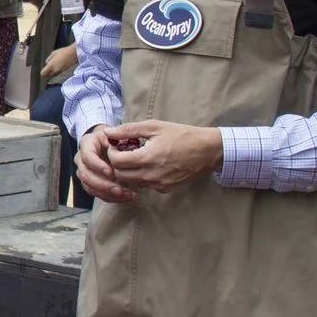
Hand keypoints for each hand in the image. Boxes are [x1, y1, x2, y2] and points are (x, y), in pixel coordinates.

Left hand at [43, 43, 78, 82]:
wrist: (74, 54)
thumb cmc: (63, 52)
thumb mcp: (53, 53)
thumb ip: (48, 60)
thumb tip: (47, 64)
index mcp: (51, 66)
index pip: (43, 73)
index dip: (42, 72)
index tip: (43, 70)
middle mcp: (55, 70)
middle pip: (47, 76)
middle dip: (46, 74)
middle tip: (47, 70)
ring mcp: (60, 72)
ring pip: (52, 76)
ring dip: (51, 73)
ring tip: (53, 67)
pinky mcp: (64, 71)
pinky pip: (57, 74)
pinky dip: (56, 72)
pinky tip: (58, 66)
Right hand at [73, 126, 131, 202]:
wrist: (109, 143)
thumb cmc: (114, 139)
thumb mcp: (116, 134)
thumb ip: (118, 138)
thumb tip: (123, 145)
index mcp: (87, 144)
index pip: (87, 156)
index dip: (98, 166)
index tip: (111, 172)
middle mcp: (81, 158)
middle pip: (85, 175)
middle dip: (102, 184)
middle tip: (119, 189)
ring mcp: (83, 171)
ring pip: (89, 186)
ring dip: (107, 193)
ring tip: (125, 194)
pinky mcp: (89, 182)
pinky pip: (95, 193)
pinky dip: (109, 197)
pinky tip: (124, 197)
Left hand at [100, 120, 225, 192]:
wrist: (207, 150)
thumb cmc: (182, 135)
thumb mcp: (154, 127)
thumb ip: (129, 130)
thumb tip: (109, 132)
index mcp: (147, 158)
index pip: (116, 162)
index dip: (112, 152)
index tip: (117, 145)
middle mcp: (151, 175)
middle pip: (120, 175)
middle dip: (117, 162)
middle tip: (124, 150)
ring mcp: (158, 184)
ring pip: (132, 181)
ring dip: (129, 170)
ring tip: (138, 155)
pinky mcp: (165, 189)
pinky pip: (145, 185)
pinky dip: (142, 175)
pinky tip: (150, 163)